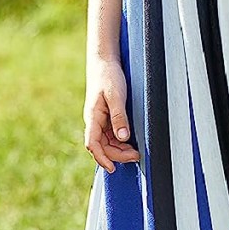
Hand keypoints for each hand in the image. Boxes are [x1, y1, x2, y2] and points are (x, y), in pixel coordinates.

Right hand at [84, 58, 139, 173]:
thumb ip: (119, 117)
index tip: (113, 168)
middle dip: (117, 155)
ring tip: (136, 152)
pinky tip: (130, 142)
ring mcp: (99, 119)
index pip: (93, 144)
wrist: (104, 60)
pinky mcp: (106, 115)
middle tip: (136, 156)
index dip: (102, 158)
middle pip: (102, 146)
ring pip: (107, 141)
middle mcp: (94, 120)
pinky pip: (110, 134)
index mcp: (92, 116)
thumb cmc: (108, 76)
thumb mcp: (116, 96)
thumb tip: (122, 138)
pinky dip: (119, 141)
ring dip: (119, 149)